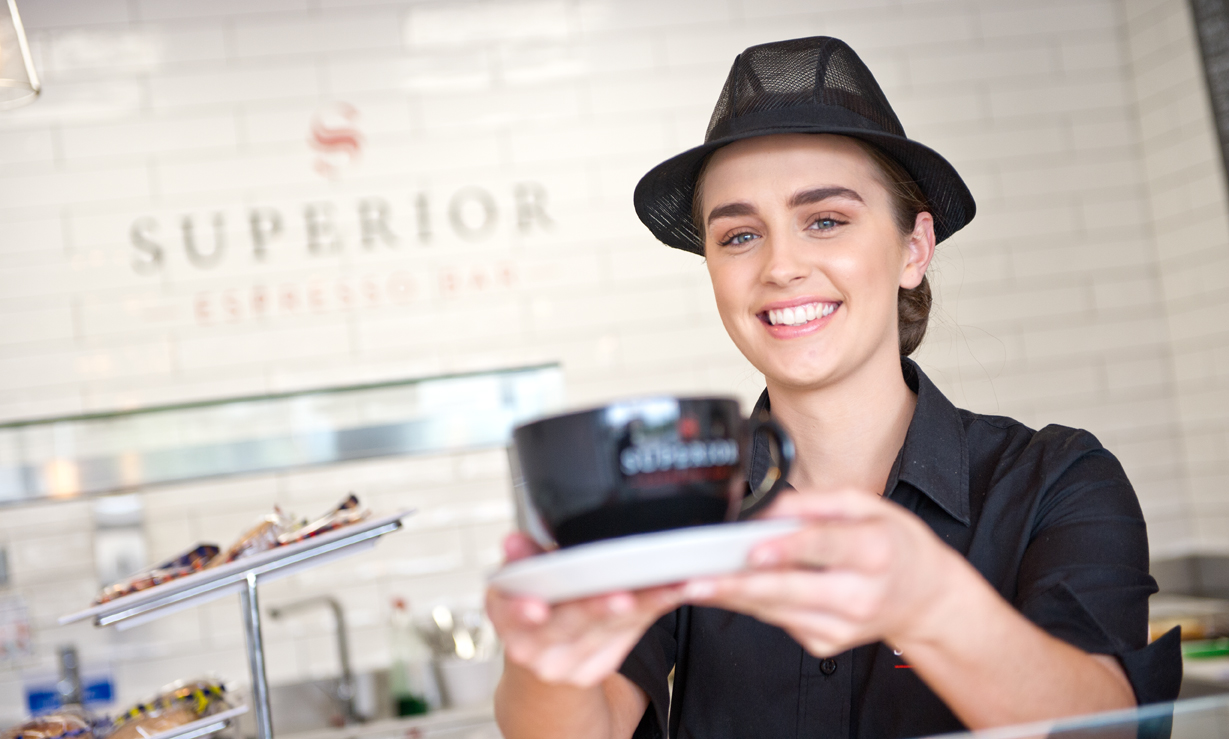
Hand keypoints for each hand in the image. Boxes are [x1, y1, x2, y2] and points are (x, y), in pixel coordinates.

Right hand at [486, 532, 683, 686]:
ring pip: (611, 629)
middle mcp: (536, 651)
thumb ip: (523, 559)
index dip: (523, 612)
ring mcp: (570, 663)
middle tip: (621, 596)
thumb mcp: (517, 583)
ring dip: (645, 604)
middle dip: (597, 609)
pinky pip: (633, 632)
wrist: (539, 662)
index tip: (537, 608)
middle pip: (570, 624)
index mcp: (508, 623)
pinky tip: (679, 589)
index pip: (513, 617)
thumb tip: (512, 542)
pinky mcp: (601, 664)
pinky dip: (657, 607)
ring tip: (670, 584)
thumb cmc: (534, 606)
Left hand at [679, 490, 969, 656]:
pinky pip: (780, 621)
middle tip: (696, 580)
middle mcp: (860, 593)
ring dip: (732, 597)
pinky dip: (753, 605)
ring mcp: (844, 626)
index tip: (752, 550)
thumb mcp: (867, 505)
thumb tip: (767, 509)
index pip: (824, 547)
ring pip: (776, 610)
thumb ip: (817, 503)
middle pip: (790, 589)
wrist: (925, 598)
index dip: (786, 549)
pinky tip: (730, 591)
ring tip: (694, 584)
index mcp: (875, 550)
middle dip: (738, 584)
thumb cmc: (894, 545)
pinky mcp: (827, 643)